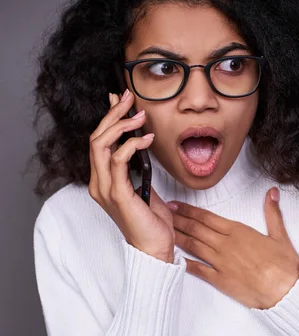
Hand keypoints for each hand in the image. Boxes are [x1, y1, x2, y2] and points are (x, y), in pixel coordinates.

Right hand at [88, 91, 174, 262]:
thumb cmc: (151, 221)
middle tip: (129, 97)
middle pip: (96, 138)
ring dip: (121, 124)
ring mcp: (105, 188)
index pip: (98, 141)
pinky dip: (132, 144)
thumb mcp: (144, 187)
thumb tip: (140, 145)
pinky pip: (119, 160)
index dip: (108, 118)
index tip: (119, 99)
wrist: (154, 248)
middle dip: (113, 114)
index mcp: (103, 180)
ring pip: (102, 145)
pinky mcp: (117, 194)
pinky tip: (147, 138)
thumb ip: (138, 168)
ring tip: (140, 114)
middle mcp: (99, 182)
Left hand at [168, 188, 298, 308]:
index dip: (189, 210)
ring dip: (178, 237)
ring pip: (194, 246)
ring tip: (165, 230)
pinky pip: (198, 270)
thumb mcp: (280, 234)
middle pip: (196, 229)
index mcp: (238, 231)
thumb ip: (272, 212)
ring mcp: (220, 262)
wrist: (284, 290)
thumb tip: (272, 192)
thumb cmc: (283, 265)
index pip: (207, 217)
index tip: (176, 204)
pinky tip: (175, 258)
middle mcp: (225, 244)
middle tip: (163, 213)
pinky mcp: (220, 279)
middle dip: (178, 220)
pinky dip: (185, 263)